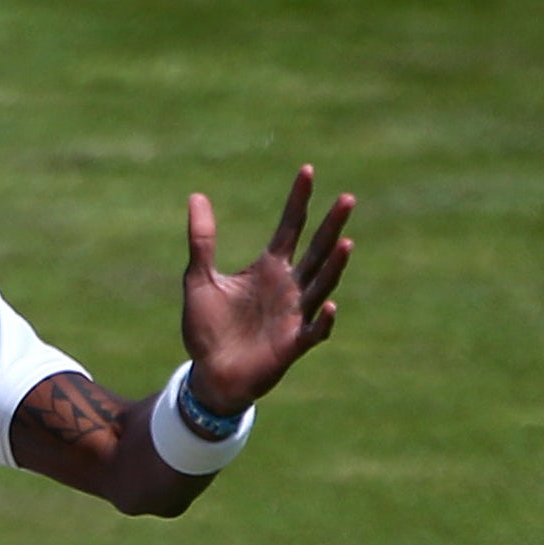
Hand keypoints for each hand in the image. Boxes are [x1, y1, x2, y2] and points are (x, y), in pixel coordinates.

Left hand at [181, 165, 353, 414]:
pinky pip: (313, 331)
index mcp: (269, 268)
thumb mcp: (199, 279)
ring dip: (335, 266)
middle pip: (316, 250)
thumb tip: (196, 195)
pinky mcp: (292, 344)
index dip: (299, 200)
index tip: (307, 170)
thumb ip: (202, 240)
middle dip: (331, 226)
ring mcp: (294, 314)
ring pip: (321, 285)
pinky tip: (331, 305)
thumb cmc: (208, 328)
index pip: (290, 227)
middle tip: (346, 198)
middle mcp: (289, 286)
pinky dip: (324, 320)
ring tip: (345, 243)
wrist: (208, 374)